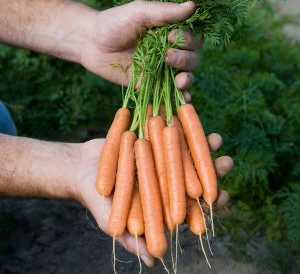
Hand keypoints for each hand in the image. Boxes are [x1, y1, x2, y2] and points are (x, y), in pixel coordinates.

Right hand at [73, 134, 232, 267]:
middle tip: (227, 162)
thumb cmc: (97, 199)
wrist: (80, 168)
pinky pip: (169, 136)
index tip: (223, 196)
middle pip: (193, 177)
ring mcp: (160, 160)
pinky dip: (182, 130)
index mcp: (162, 203)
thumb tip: (154, 260)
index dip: (209, 204)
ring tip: (217, 139)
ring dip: (202, 147)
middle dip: (212, 171)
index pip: (190, 206)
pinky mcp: (152, 142)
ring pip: (185, 154)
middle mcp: (165, 181)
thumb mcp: (113, 222)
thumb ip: (132, 240)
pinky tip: (194, 122)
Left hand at [80, 0, 201, 101]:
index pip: (193, 40)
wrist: (91, 43)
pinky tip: (182, 99)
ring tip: (179, 80)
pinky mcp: (149, 85)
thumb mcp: (140, 12)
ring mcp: (160, 70)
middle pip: (191, 60)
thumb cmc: (114, 23)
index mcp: (170, 34)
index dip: (187, 41)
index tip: (170, 37)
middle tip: (167, 56)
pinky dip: (179, 97)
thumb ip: (165, 12)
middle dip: (185, 60)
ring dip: (187, 79)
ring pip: (185, 77)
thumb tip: (193, 6)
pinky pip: (168, 93)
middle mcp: (168, 52)